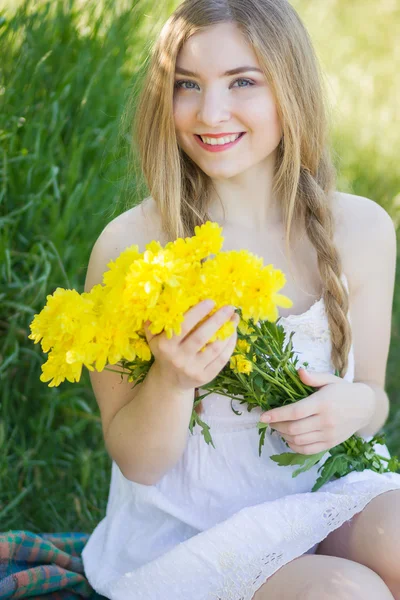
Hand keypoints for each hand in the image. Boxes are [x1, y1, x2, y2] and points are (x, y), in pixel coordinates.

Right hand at [144, 299, 239, 391]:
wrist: (169, 380)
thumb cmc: (164, 352)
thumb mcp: (154, 338)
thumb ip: (157, 320)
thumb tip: (167, 298)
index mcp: (165, 346)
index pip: (184, 326)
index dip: (198, 312)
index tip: (211, 301)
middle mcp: (179, 359)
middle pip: (202, 337)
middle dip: (218, 320)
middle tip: (229, 307)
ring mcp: (193, 369)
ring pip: (215, 348)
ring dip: (228, 331)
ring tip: (234, 318)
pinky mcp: (205, 377)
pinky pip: (221, 359)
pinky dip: (230, 344)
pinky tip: (233, 333)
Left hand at [259, 368, 375, 454]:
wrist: (365, 407)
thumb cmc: (343, 390)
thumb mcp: (329, 379)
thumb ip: (313, 377)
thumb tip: (298, 371)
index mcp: (322, 403)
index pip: (295, 412)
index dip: (276, 415)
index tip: (262, 417)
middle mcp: (325, 421)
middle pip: (294, 429)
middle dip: (276, 426)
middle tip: (269, 421)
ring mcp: (328, 435)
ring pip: (298, 441)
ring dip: (283, 436)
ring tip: (278, 428)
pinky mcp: (330, 444)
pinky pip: (307, 450)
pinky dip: (294, 446)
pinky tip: (289, 438)